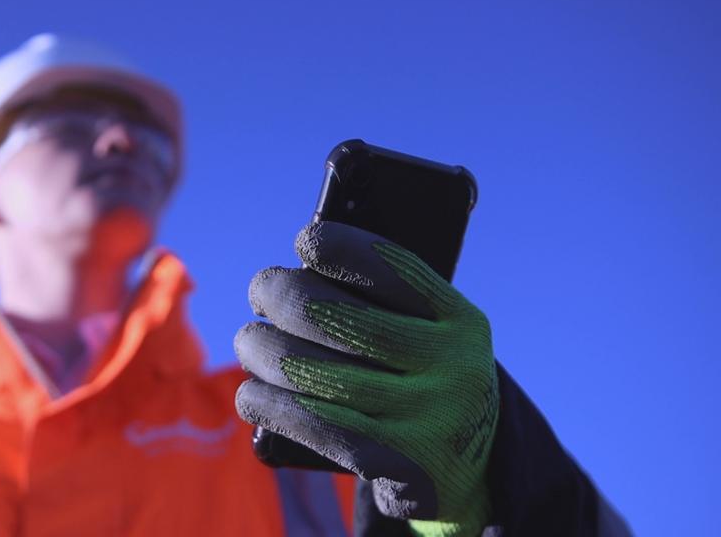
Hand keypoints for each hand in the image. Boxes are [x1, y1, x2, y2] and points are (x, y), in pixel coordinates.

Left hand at [234, 221, 498, 535]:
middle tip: (261, 292)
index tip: (304, 243)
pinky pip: (312, 423)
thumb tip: (298, 272)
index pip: (394, 270)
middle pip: (338, 316)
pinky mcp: (393, 462)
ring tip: (249, 342)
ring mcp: (425, 417)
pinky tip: (250, 393)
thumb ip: (389, 306)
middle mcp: (452, 367)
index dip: (340, 248)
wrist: (471, 476)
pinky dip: (268, 402)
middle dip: (282, 295)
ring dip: (263, 349)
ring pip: (313, 369)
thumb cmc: (426, 384)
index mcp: (461, 323)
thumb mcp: (435, 338)